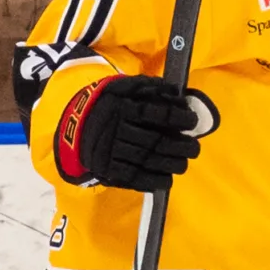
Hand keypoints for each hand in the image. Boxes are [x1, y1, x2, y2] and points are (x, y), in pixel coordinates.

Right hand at [54, 75, 206, 191]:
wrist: (75, 126)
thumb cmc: (107, 104)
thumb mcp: (122, 87)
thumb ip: (149, 87)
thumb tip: (176, 92)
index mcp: (122, 106)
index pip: (157, 114)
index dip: (179, 118)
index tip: (192, 122)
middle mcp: (116, 129)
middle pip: (156, 141)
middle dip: (181, 146)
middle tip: (194, 148)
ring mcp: (111, 151)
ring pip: (148, 160)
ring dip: (171, 165)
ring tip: (183, 163)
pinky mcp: (107, 169)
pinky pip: (134, 178)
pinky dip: (154, 181)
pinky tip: (167, 180)